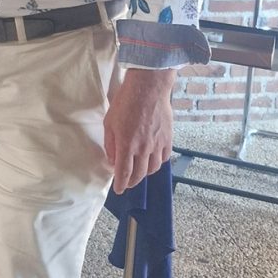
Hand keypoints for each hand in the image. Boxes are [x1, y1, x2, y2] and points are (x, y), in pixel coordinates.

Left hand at [103, 67, 175, 193]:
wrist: (149, 88)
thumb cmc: (126, 102)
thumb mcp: (109, 122)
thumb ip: (110, 144)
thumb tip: (112, 161)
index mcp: (127, 145)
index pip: (124, 172)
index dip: (121, 184)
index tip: (119, 190)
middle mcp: (143, 148)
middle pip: (139, 174)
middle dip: (132, 182)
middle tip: (127, 183)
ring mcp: (157, 144)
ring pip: (153, 168)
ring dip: (145, 174)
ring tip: (139, 173)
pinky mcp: (168, 138)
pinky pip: (164, 158)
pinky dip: (157, 163)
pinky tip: (152, 161)